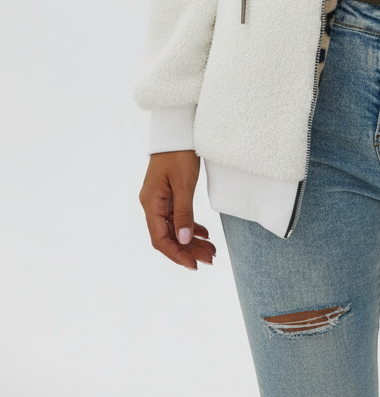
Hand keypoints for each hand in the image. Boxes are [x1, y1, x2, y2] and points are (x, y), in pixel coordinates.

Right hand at [139, 150, 216, 270]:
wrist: (176, 131)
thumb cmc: (178, 154)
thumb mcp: (184, 184)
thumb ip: (184, 213)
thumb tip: (184, 240)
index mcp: (151, 203)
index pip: (160, 239)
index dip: (177, 254)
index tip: (194, 265)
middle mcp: (152, 204)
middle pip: (168, 236)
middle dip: (188, 250)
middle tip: (210, 259)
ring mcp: (159, 200)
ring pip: (174, 228)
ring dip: (191, 240)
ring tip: (211, 250)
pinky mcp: (168, 195)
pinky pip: (177, 217)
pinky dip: (190, 227)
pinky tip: (204, 234)